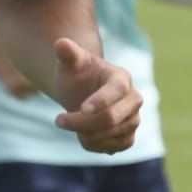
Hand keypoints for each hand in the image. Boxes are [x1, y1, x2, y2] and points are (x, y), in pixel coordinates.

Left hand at [51, 38, 140, 153]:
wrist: (82, 92)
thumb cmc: (76, 74)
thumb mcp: (70, 62)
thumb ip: (67, 53)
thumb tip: (61, 43)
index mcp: (121, 77)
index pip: (117, 91)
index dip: (101, 101)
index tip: (81, 108)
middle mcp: (134, 99)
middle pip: (112, 118)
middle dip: (81, 122)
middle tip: (58, 120)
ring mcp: (134, 119)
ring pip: (111, 135)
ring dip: (85, 134)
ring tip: (69, 123)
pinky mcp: (129, 137)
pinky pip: (115, 148)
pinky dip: (94, 145)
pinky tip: (82, 135)